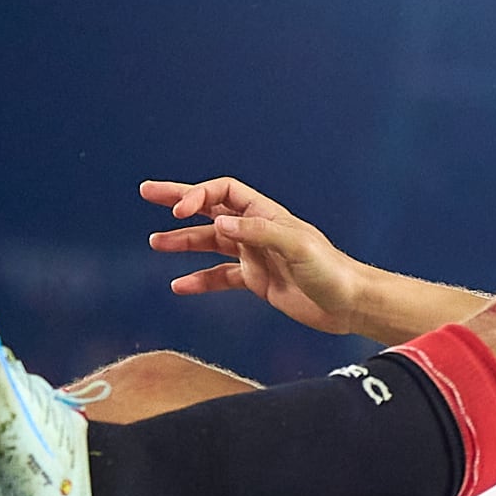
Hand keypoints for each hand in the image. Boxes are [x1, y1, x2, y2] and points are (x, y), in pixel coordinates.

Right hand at [143, 176, 378, 332]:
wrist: (348, 303)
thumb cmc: (331, 270)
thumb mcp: (297, 246)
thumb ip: (259, 233)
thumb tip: (221, 224)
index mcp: (266, 214)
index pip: (223, 193)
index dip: (198, 196)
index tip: (179, 210)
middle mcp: (256, 230)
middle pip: (210, 209)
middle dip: (179, 200)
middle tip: (147, 192)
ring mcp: (254, 255)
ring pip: (209, 243)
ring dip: (182, 241)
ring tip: (154, 242)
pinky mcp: (256, 281)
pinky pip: (220, 277)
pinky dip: (199, 280)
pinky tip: (179, 285)